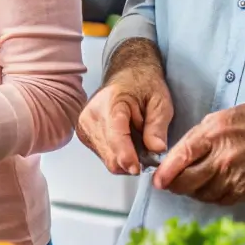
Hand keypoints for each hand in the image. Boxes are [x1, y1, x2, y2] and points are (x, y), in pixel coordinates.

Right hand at [75, 47, 173, 174]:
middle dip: (132, 160)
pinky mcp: (83, 134)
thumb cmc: (143, 85)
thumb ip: (158, 126)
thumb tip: (156, 149)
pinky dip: (118, 155)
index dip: (126, 156)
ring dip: (126, 158)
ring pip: (108, 159)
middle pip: (110, 154)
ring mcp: (84, 126)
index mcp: (111, 103)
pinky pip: (104, 156)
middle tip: (149, 152)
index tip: (136, 169)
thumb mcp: (160, 102)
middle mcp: (91, 116)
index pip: (115, 135)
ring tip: (138, 142)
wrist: (126, 75)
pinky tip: (127, 141)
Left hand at [151, 101, 244, 204]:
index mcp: (214, 134)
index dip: (165, 172)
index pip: (181, 157)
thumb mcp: (224, 117)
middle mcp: (223, 158)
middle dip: (174, 184)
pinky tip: (211, 186)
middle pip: (187, 182)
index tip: (157, 180)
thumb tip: (179, 154)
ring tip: (192, 182)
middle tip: (170, 183)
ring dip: (192, 191)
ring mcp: (235, 178)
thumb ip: (200, 136)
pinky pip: (218, 199)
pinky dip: (210, 196)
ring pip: (201, 194)